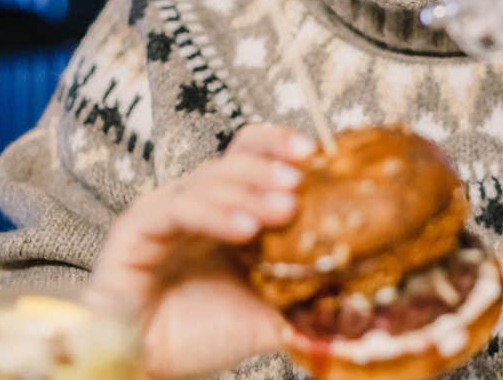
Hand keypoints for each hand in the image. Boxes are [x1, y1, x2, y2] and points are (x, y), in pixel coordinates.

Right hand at [89, 124, 315, 379]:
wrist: (149, 371)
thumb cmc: (208, 335)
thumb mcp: (270, 307)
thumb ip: (309, 290)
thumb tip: (367, 278)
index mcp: (230, 204)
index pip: (255, 153)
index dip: (281, 145)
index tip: (316, 152)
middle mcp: (199, 199)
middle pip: (236, 157)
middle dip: (271, 165)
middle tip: (301, 180)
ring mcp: (166, 208)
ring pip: (211, 179)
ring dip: (250, 189)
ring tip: (285, 209)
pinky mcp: (135, 227)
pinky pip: (178, 207)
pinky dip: (215, 213)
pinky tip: (246, 229)